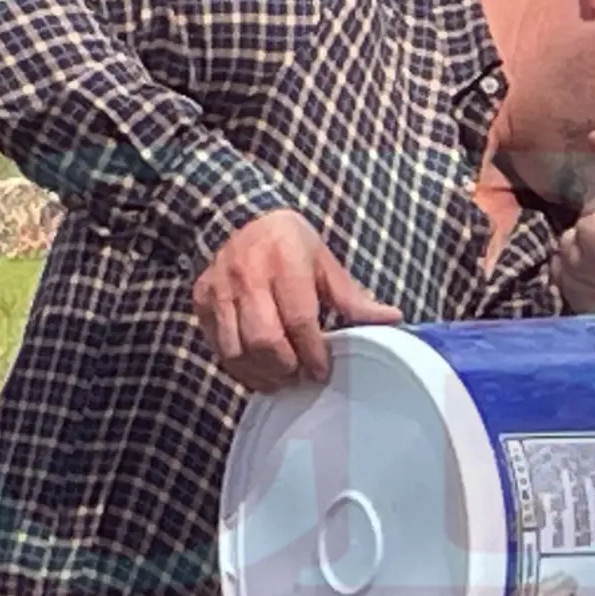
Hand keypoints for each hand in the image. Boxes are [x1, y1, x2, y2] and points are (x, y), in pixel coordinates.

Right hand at [193, 209, 401, 390]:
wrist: (239, 218)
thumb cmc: (288, 245)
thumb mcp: (324, 263)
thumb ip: (352, 298)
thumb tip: (392, 319)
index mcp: (283, 262)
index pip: (298, 319)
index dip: (312, 352)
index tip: (321, 370)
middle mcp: (247, 276)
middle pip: (264, 339)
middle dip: (285, 367)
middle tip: (300, 375)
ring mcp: (219, 290)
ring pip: (237, 350)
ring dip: (261, 372)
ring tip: (281, 377)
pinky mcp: (202, 301)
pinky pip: (218, 347)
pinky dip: (239, 367)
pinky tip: (258, 370)